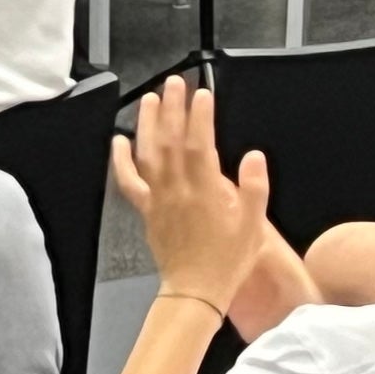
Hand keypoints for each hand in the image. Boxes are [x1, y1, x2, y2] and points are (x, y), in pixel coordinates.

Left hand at [107, 77, 274, 311]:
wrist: (196, 290)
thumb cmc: (227, 260)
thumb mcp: (253, 228)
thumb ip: (255, 190)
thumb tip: (255, 155)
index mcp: (206, 193)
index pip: (201, 145)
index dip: (200, 117)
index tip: (202, 94)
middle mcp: (178, 190)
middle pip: (172, 142)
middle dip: (172, 109)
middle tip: (174, 82)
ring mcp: (158, 199)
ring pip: (148, 154)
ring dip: (148, 124)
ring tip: (150, 98)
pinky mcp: (146, 209)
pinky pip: (128, 181)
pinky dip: (120, 160)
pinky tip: (119, 140)